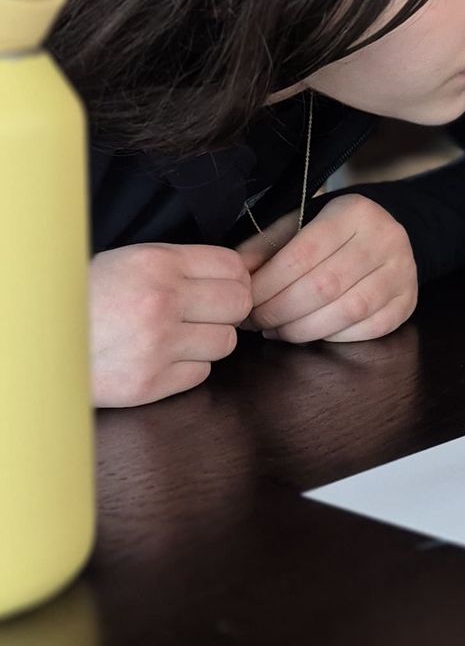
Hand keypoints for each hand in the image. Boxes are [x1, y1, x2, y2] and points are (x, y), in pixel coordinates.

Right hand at [90, 242, 254, 407]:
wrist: (43, 342)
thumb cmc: (89, 298)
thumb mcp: (130, 262)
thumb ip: (182, 264)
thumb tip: (240, 272)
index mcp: (158, 263)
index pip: (233, 267)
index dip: (234, 278)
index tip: (221, 287)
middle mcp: (162, 301)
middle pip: (238, 304)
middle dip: (227, 309)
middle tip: (205, 314)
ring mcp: (158, 345)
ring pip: (225, 342)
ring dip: (208, 340)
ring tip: (178, 336)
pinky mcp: (151, 383)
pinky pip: (201, 374)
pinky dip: (188, 368)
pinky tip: (162, 358)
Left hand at [238, 193, 417, 344]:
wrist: (387, 234)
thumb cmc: (332, 232)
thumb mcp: (299, 223)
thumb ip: (266, 246)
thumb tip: (234, 276)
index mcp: (353, 211)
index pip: (302, 255)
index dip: (267, 285)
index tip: (244, 301)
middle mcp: (385, 238)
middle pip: (324, 286)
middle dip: (280, 311)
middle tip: (256, 322)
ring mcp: (402, 271)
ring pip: (347, 311)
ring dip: (303, 329)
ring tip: (278, 331)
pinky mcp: (407, 301)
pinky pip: (368, 329)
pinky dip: (334, 337)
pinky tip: (311, 333)